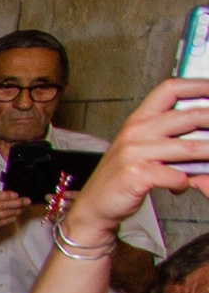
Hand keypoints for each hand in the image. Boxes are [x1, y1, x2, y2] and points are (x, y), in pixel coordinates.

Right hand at [62, 77, 208, 244]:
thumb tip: (204, 135)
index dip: (198, 85)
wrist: (94, 206)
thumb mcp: (141, 148)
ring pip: (189, 147)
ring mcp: (134, 152)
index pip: (171, 89)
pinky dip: (185, 182)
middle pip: (188, 115)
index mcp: (139, 120)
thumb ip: (167, 137)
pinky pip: (175, 175)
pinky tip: (183, 185)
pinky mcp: (136, 174)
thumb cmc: (121, 178)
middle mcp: (136, 131)